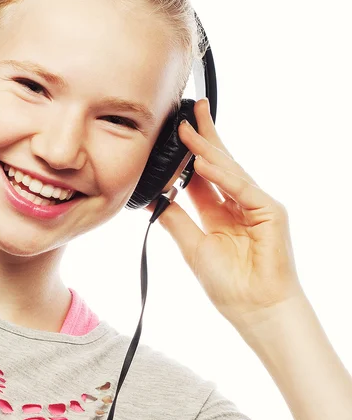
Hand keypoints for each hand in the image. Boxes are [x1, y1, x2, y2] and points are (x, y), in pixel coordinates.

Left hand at [146, 98, 303, 330]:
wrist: (254, 310)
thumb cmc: (228, 284)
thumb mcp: (192, 245)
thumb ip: (174, 219)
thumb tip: (150, 198)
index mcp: (218, 211)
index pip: (200, 174)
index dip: (186, 154)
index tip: (172, 133)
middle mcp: (237, 202)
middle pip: (218, 162)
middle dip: (203, 136)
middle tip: (189, 109)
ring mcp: (255, 204)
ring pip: (228, 169)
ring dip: (206, 148)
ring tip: (186, 129)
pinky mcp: (270, 212)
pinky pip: (242, 187)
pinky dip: (222, 174)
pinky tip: (202, 161)